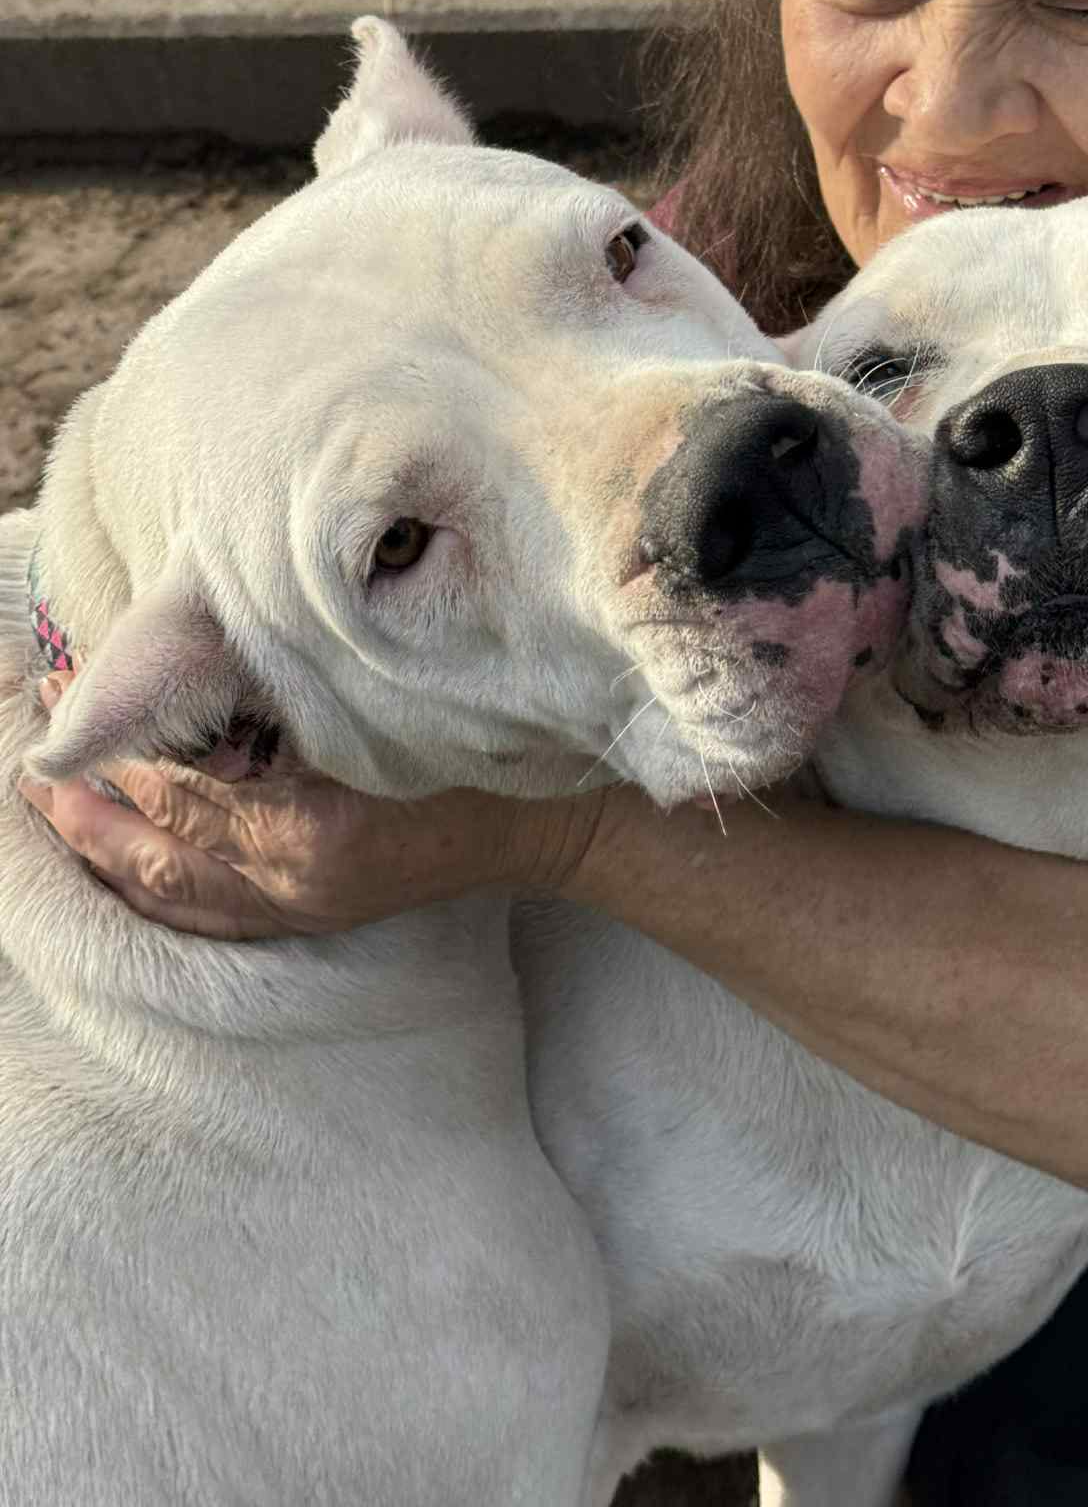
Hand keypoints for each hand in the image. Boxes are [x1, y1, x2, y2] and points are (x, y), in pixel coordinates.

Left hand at [20, 672, 613, 940]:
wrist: (546, 822)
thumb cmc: (473, 743)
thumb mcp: (380, 703)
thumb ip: (289, 693)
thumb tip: (196, 661)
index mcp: (311, 821)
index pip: (181, 783)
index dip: (118, 738)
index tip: (73, 686)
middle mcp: (293, 876)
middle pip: (157, 841)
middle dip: (86, 794)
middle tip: (33, 746)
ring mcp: (300, 904)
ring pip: (167, 890)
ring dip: (101, 844)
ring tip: (50, 801)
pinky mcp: (311, 913)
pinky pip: (203, 917)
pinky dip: (148, 887)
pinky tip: (114, 859)